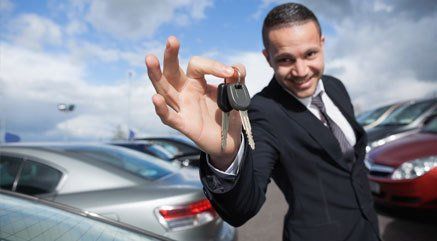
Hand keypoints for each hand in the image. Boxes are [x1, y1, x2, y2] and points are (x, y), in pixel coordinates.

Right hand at [146, 36, 244, 167]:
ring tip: (150, 59)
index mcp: (195, 80)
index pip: (197, 65)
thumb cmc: (226, 112)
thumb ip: (237, 78)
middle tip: (172, 40)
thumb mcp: (234, 92)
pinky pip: (169, 117)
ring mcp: (181, 107)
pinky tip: (155, 99)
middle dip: (170, 55)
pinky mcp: (183, 124)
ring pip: (164, 90)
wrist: (229, 138)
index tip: (230, 73)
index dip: (213, 66)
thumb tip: (236, 68)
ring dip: (156, 75)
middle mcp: (184, 91)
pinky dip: (162, 109)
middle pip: (172, 71)